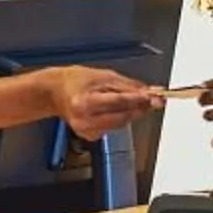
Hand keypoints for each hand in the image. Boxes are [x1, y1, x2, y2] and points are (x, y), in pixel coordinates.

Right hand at [42, 66, 157, 140]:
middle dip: (140, 108)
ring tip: (133, 101)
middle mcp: (84, 120)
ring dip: (131, 113)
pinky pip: (113, 128)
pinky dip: (119, 118)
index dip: (139, 100)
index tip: (156, 98)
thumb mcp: (104, 76)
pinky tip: (112, 109)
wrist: (56, 92)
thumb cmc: (76, 81)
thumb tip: (149, 92)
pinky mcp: (90, 136)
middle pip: (122, 117)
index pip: (119, 102)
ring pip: (121, 124)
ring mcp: (86, 131)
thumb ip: (128, 86)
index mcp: (84, 102)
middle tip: (155, 100)